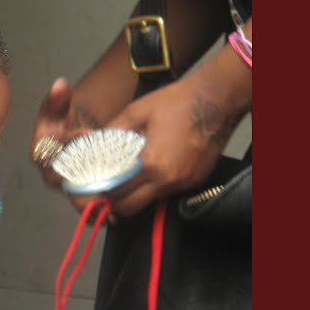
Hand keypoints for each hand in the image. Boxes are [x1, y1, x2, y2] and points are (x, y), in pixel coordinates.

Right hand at [30, 77, 103, 212]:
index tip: (88, 132)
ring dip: (94, 199)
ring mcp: (64, 187)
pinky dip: (100, 211)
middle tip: (105, 171)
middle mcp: (50, 173)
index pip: (51, 150)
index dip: (70, 141)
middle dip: (84, 176)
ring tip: (113, 195)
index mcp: (41, 152)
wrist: (75, 135)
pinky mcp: (79, 196)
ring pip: (76, 198)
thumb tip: (59, 85)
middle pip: (64, 182)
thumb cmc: (65, 120)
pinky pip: (87, 208)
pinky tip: (115, 211)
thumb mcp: (60, 106)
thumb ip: (58, 98)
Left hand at [102, 74, 238, 217]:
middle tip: (110, 192)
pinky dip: (157, 187)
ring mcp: (183, 184)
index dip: (104, 192)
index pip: (118, 192)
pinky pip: (169, 193)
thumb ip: (113, 130)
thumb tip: (94, 142)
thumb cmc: (177, 102)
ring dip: (138, 195)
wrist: (216, 100)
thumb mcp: (137, 111)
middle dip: (117, 203)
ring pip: (151, 202)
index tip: (98, 187)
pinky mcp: (195, 182)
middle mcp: (167, 180)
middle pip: (131, 208)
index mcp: (150, 164)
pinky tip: (154, 170)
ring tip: (131, 179)